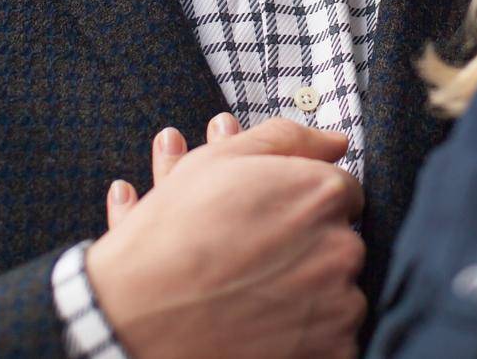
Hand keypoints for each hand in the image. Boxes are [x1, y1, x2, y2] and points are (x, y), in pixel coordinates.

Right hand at [86, 116, 365, 358]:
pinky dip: (307, 336)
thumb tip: (335, 142)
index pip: (340, 191)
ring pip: (338, 292)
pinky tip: (265, 325)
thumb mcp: (219, 161)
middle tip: (257, 260)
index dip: (302, 202)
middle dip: (307, 247)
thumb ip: (286, 139)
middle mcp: (341, 247)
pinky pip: (335, 340)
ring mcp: (339, 306)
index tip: (272, 220)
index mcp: (321, 195)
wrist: (136, 315)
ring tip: (253, 293)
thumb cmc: (174, 234)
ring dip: (308, 292)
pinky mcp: (332, 352)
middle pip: (341, 241)